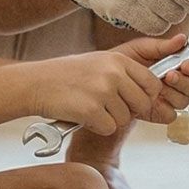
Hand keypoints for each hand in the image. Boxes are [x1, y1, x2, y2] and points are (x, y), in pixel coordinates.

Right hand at [24, 52, 163, 135]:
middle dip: (129, 112)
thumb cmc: (67, 75)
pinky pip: (108, 129)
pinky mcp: (91, 110)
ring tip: (89, 108)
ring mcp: (102, 91)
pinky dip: (97, 127)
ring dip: (109, 119)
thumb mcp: (99, 63)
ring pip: (124, 119)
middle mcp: (113, 73)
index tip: (134, 101)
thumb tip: (153, 90)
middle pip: (143, 104)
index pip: (152, 83)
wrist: (35, 83)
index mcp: (118, 60)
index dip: (146, 96)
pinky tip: (82, 116)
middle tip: (108, 109)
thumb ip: (124, 73)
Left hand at [111, 34, 188, 122]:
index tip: (186, 64)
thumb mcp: (141, 48)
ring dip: (174, 93)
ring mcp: (169, 99)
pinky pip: (171, 115)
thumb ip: (162, 46)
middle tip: (171, 75)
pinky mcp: (159, 113)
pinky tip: (153, 100)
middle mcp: (178, 83)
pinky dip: (163, 108)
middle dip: (186, 81)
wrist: (103, 79)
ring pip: (185, 101)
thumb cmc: (123, 61)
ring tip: (159, 84)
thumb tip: (182, 39)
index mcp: (178, 64)